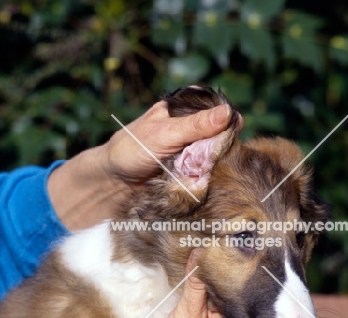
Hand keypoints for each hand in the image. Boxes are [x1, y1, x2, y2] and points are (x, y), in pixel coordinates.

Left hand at [48, 98, 236, 229]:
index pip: (218, 109)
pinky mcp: (194, 168)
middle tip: (214, 157)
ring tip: (206, 169)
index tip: (231, 133)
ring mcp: (194, 148)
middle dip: (222, 145)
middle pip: (222, 133)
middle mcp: (193, 126)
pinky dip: (209, 175)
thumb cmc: (133, 149)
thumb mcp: (166, 133)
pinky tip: (205, 179)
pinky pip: (210, 170)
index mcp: (186, 107)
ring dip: (216, 163)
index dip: (227, 121)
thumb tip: (228, 113)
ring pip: (218, 153)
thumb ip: (196, 125)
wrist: (117, 181)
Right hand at [112, 250, 238, 317]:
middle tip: (202, 244)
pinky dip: (200, 298)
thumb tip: (202, 253)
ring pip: (216, 301)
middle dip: (214, 269)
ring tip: (194, 259)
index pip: (233, 282)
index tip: (213, 240)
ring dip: (205, 283)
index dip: (222, 260)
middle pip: (226, 290)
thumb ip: (196, 286)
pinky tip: (189, 288)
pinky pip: (208, 312)